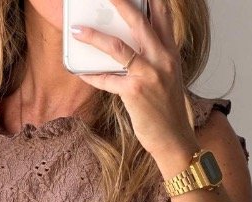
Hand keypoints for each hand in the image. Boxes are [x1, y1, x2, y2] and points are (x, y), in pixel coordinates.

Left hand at [70, 0, 198, 161]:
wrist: (174, 139)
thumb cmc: (167, 111)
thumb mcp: (167, 78)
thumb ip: (154, 59)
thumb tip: (131, 48)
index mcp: (170, 53)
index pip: (163, 16)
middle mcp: (161, 59)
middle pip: (138, 22)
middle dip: (120, 3)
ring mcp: (148, 75)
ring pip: (117, 47)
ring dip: (94, 37)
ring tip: (78, 30)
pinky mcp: (134, 92)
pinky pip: (107, 79)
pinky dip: (92, 75)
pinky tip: (80, 72)